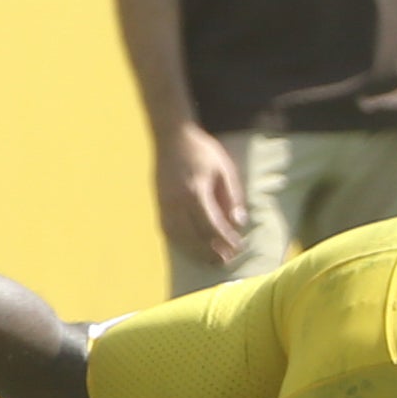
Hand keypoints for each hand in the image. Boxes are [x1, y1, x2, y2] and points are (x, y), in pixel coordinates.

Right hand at [155, 122, 246, 267]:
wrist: (171, 136)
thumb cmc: (202, 151)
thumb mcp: (225, 169)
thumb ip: (232, 197)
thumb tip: (238, 223)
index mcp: (196, 192)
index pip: (211, 225)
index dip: (225, 240)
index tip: (238, 247)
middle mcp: (177, 201)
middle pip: (193, 236)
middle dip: (210, 251)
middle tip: (226, 261)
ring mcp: (164, 204)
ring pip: (178, 237)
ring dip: (194, 252)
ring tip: (210, 261)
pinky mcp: (158, 204)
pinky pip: (167, 231)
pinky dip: (179, 243)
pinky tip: (191, 249)